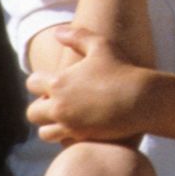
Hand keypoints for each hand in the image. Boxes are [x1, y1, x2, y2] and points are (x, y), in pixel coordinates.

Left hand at [25, 26, 149, 143]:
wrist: (142, 99)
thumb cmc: (123, 70)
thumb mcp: (102, 46)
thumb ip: (78, 36)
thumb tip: (57, 33)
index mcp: (59, 82)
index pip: (32, 84)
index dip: (40, 83)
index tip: (53, 84)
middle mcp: (59, 105)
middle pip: (32, 111)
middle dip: (41, 107)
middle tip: (57, 104)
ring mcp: (69, 123)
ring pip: (43, 131)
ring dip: (50, 125)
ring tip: (65, 119)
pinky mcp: (80, 137)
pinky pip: (61, 142)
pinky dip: (64, 137)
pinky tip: (77, 128)